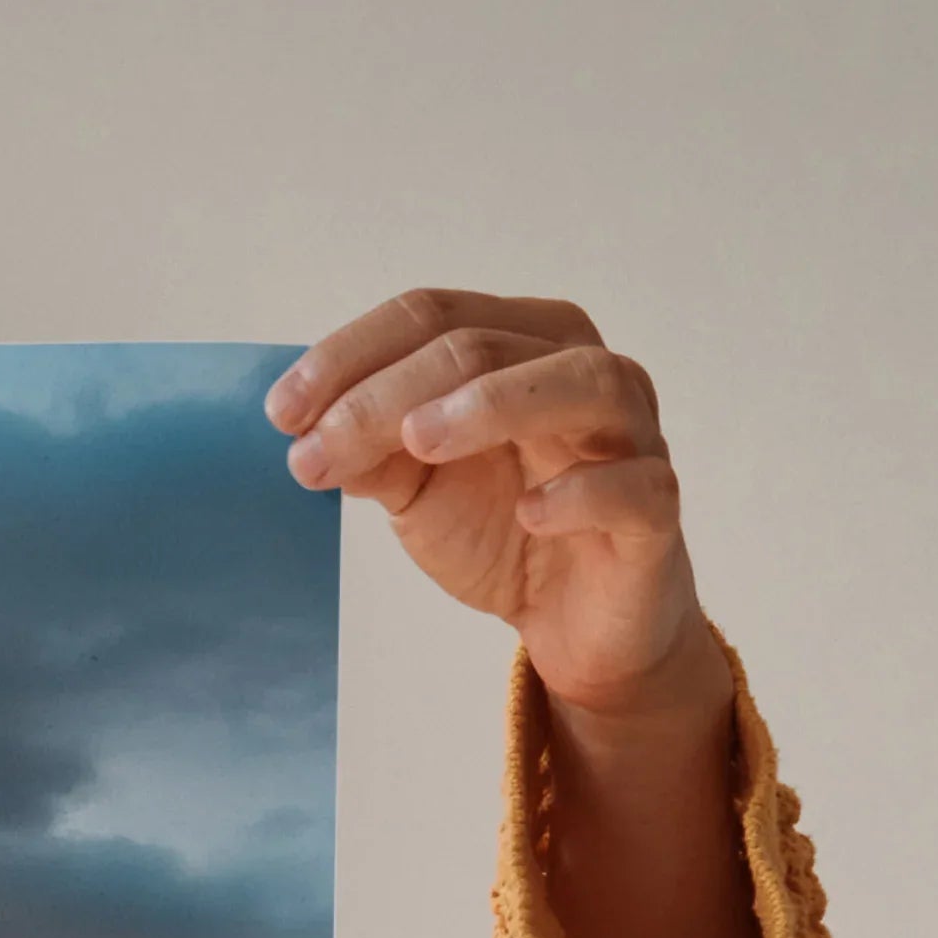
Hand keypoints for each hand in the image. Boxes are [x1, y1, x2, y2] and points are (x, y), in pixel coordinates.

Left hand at [267, 289, 723, 727]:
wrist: (574, 622)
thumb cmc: (505, 532)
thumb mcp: (419, 490)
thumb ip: (371, 454)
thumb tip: (307, 431)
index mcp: (523, 345)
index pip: (434, 315)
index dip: (352, 354)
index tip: (282, 413)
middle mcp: (583, 369)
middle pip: (487, 345)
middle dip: (388, 393)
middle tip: (317, 447)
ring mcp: (631, 434)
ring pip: (580, 382)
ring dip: (492, 404)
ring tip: (416, 440)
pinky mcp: (655, 508)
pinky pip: (634, 485)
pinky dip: (582, 492)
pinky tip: (529, 513)